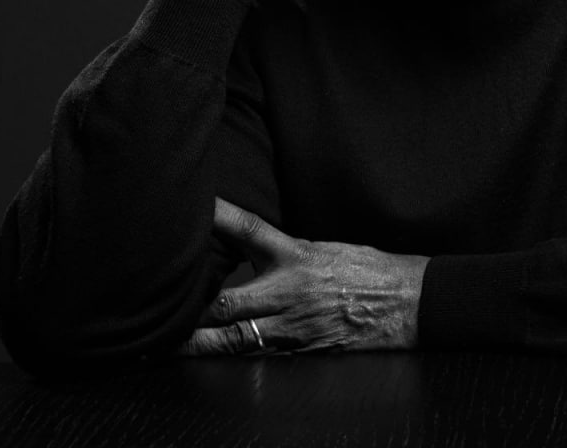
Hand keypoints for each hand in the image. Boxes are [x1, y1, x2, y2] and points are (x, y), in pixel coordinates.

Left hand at [178, 199, 427, 355]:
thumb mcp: (327, 249)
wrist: (409, 303)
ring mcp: (293, 326)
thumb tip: (252, 251)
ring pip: (232, 340)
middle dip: (189, 310)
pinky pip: (256, 356)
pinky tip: (212, 359)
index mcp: (297, 256)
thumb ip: (288, 253)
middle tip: (157, 309)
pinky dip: (232, 357)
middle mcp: (290, 291)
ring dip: (197, 344)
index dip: (217, 217)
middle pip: (224, 303)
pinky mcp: (301, 351)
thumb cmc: (371, 271)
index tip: (191, 207)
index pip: (249, 229)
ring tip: (163, 345)